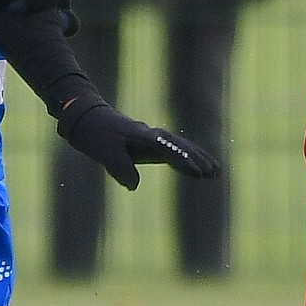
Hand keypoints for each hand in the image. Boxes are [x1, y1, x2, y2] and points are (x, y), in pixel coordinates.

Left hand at [57, 99, 219, 188]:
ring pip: (181, 147)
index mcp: (143, 135)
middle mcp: (152, 135)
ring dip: (198, 158)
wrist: (89, 119)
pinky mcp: (151, 144)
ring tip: (216, 172)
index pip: (167, 148)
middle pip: (181, 146)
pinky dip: (188, 159)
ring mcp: (154, 138)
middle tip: (214, 173)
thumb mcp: (104, 152)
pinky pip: (174, 151)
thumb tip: (134, 186)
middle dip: (198, 159)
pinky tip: (198, 169)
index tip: (197, 172)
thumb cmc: (96, 135)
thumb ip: (119, 168)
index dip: (183, 160)